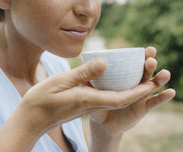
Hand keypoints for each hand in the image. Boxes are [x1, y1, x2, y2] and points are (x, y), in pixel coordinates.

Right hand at [17, 58, 156, 134]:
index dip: (138, 92)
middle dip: (138, 88)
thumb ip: (83, 73)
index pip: (120, 99)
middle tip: (151, 75)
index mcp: (89, 100)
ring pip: (114, 98)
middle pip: (121, 99)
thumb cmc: (41, 100)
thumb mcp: (61, 82)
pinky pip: (104, 96)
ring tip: (140, 74)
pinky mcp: (83, 104)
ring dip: (129, 88)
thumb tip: (105, 63)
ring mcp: (88, 106)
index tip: (152, 84)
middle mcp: (92, 105)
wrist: (30, 120)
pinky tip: (115, 78)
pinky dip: (115, 88)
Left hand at [88, 47, 175, 135]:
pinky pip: (154, 102)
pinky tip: (171, 92)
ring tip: (165, 74)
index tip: (148, 50)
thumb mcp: (89, 87)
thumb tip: (98, 62)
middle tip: (151, 60)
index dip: (142, 55)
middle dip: (150, 65)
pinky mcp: (142, 107)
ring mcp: (140, 94)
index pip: (135, 62)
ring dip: (160, 79)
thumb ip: (90, 76)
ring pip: (152, 85)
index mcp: (124, 74)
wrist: (100, 122)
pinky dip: (163, 97)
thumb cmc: (95, 100)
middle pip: (145, 71)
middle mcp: (135, 82)